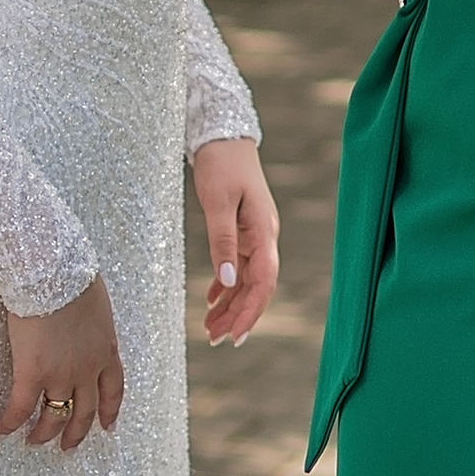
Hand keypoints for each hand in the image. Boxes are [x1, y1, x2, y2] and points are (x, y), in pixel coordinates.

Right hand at [0, 278, 122, 452]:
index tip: (107, 425)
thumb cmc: (70, 275)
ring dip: (45, 432)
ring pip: (55, 414)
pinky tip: (2, 430)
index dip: (109, 410)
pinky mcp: (33, 372)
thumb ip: (92, 318)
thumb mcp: (95, 301)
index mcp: (107, 350)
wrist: (51, 273)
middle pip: (85, 410)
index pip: (113, 390)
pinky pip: (21, 406)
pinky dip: (11, 421)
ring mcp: (61, 374)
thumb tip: (84, 315)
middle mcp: (88, 369)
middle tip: (68, 446)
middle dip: (77, 431)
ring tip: (35, 441)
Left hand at [192, 139, 279, 346]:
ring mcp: (254, 234)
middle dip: (238, 315)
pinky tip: (212, 300)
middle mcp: (263, 237)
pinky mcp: (241, 229)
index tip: (235, 336)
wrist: (222, 135)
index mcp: (263, 232)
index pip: (263, 282)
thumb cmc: (221, 164)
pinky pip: (237, 265)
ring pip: (246, 279)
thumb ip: (223, 241)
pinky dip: (225, 285)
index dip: (251, 312)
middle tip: (215, 339)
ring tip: (211, 328)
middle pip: (256, 286)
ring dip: (231, 305)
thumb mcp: (218, 202)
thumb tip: (228, 281)